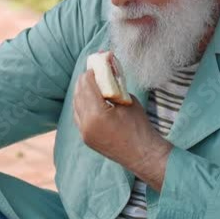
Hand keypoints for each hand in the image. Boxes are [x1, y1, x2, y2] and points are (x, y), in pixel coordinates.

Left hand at [73, 68, 172, 189]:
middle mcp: (86, 124)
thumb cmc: (140, 127)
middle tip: (92, 70)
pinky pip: (79, 117)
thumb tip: (106, 72)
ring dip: (82, 92)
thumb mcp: (128, 101)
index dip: (91, 72)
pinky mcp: (86, 139)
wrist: (143, 155)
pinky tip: (90, 99)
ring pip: (76, 106)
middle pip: (78, 94)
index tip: (97, 63)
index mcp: (97, 114)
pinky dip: (82, 105)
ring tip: (91, 83)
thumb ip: (114, 87)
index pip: (87, 85)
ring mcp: (84, 133)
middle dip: (85, 80)